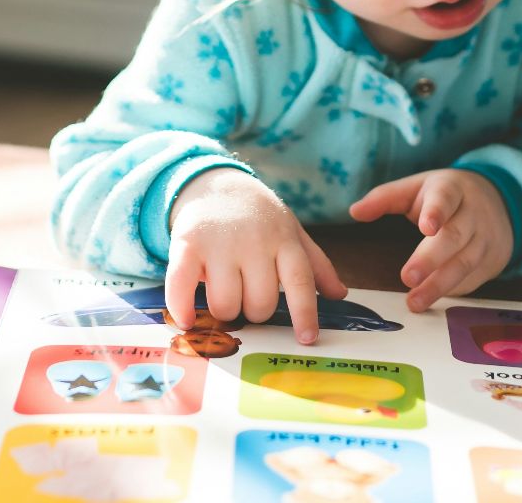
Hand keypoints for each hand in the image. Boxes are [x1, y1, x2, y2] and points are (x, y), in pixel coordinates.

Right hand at [167, 168, 347, 343]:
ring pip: (225, 304)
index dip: (304, 313)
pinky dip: (182, 308)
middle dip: (254, 311)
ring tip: (224, 293)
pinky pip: (182, 285)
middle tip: (247, 296)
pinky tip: (187, 320)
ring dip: (225, 310)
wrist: (214, 183)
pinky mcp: (187, 244)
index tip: (307, 338)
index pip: (299, 281)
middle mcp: (253, 242)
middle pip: (259, 304)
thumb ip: (315, 264)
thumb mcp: (290, 231)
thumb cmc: (258, 216)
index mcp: (283, 240)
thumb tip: (339, 295)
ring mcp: (219, 244)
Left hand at [348, 168, 512, 311]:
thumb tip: (354, 212)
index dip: (437, 212)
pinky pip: (472, 279)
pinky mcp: (491, 261)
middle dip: (431, 259)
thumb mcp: (417, 188)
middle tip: (407, 277)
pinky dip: (452, 291)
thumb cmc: (445, 197)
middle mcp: (473, 213)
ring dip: (439, 285)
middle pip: (454, 236)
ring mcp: (485, 238)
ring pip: (465, 263)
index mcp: (451, 189)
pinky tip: (433, 301)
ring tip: (414, 302)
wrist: (498, 202)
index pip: (445, 198)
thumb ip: (385, 198)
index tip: (427, 227)